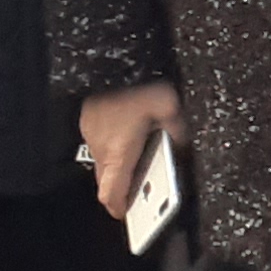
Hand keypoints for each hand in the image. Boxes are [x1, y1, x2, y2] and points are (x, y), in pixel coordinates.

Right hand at [80, 82, 182, 218]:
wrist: (110, 55)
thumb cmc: (139, 84)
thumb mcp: (170, 107)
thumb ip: (177, 132)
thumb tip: (181, 146)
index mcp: (120, 152)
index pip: (111, 194)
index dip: (120, 209)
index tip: (129, 215)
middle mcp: (102, 148)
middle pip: (106, 182)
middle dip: (121, 190)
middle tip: (141, 191)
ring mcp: (92, 133)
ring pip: (102, 163)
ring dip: (119, 167)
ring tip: (141, 164)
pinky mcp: (89, 120)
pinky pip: (101, 143)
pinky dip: (114, 148)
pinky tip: (131, 138)